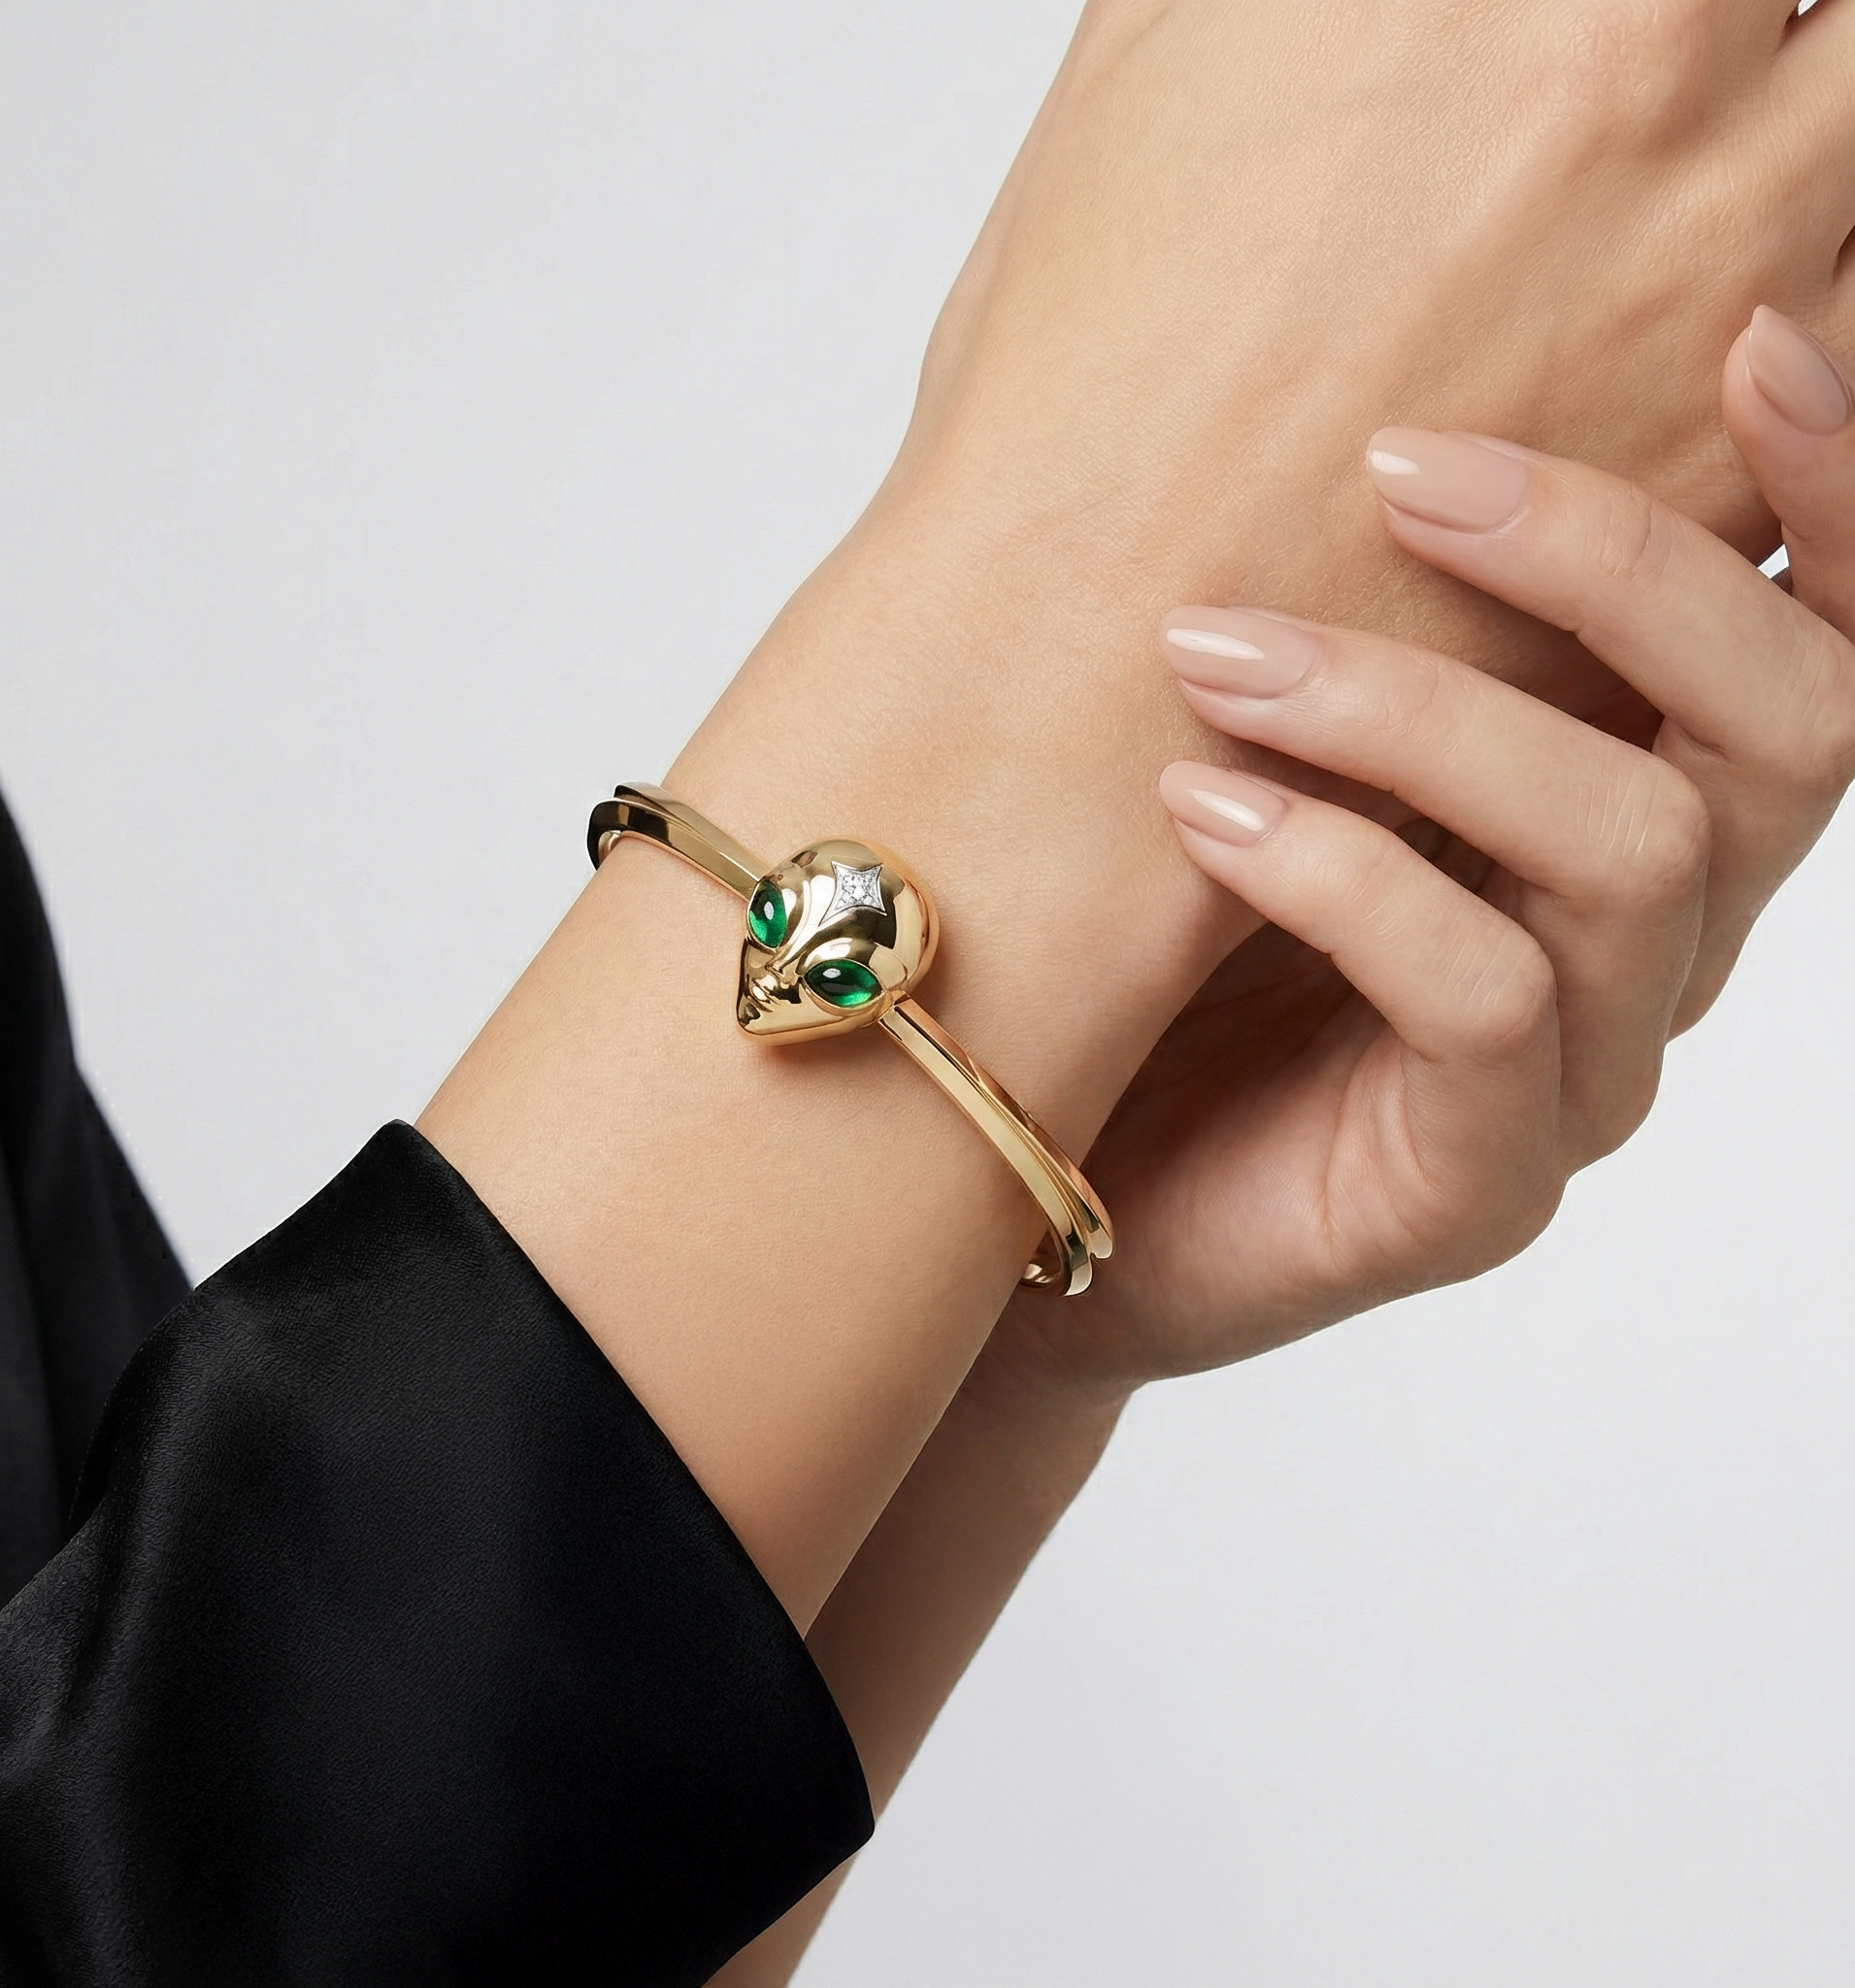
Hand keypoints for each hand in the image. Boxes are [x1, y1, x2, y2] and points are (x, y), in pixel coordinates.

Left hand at [984, 308, 1854, 1401]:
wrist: (1028, 1159)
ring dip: (1417, 715)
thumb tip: (1290, 362)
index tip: (1742, 333)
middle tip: (1395, 467)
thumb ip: (1330, 584)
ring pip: (1630, 847)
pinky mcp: (1480, 1183)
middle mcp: (1650, 935)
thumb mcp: (1241, 720)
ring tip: (1213, 654)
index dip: (1831, 488)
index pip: (1808, 640)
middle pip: (1780, 722)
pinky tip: (1197, 815)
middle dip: (1607, 562)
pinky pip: (1491, 1003)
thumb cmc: (1139, 925)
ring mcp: (1581, 1068)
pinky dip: (1347, 879)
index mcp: (1634, 801)